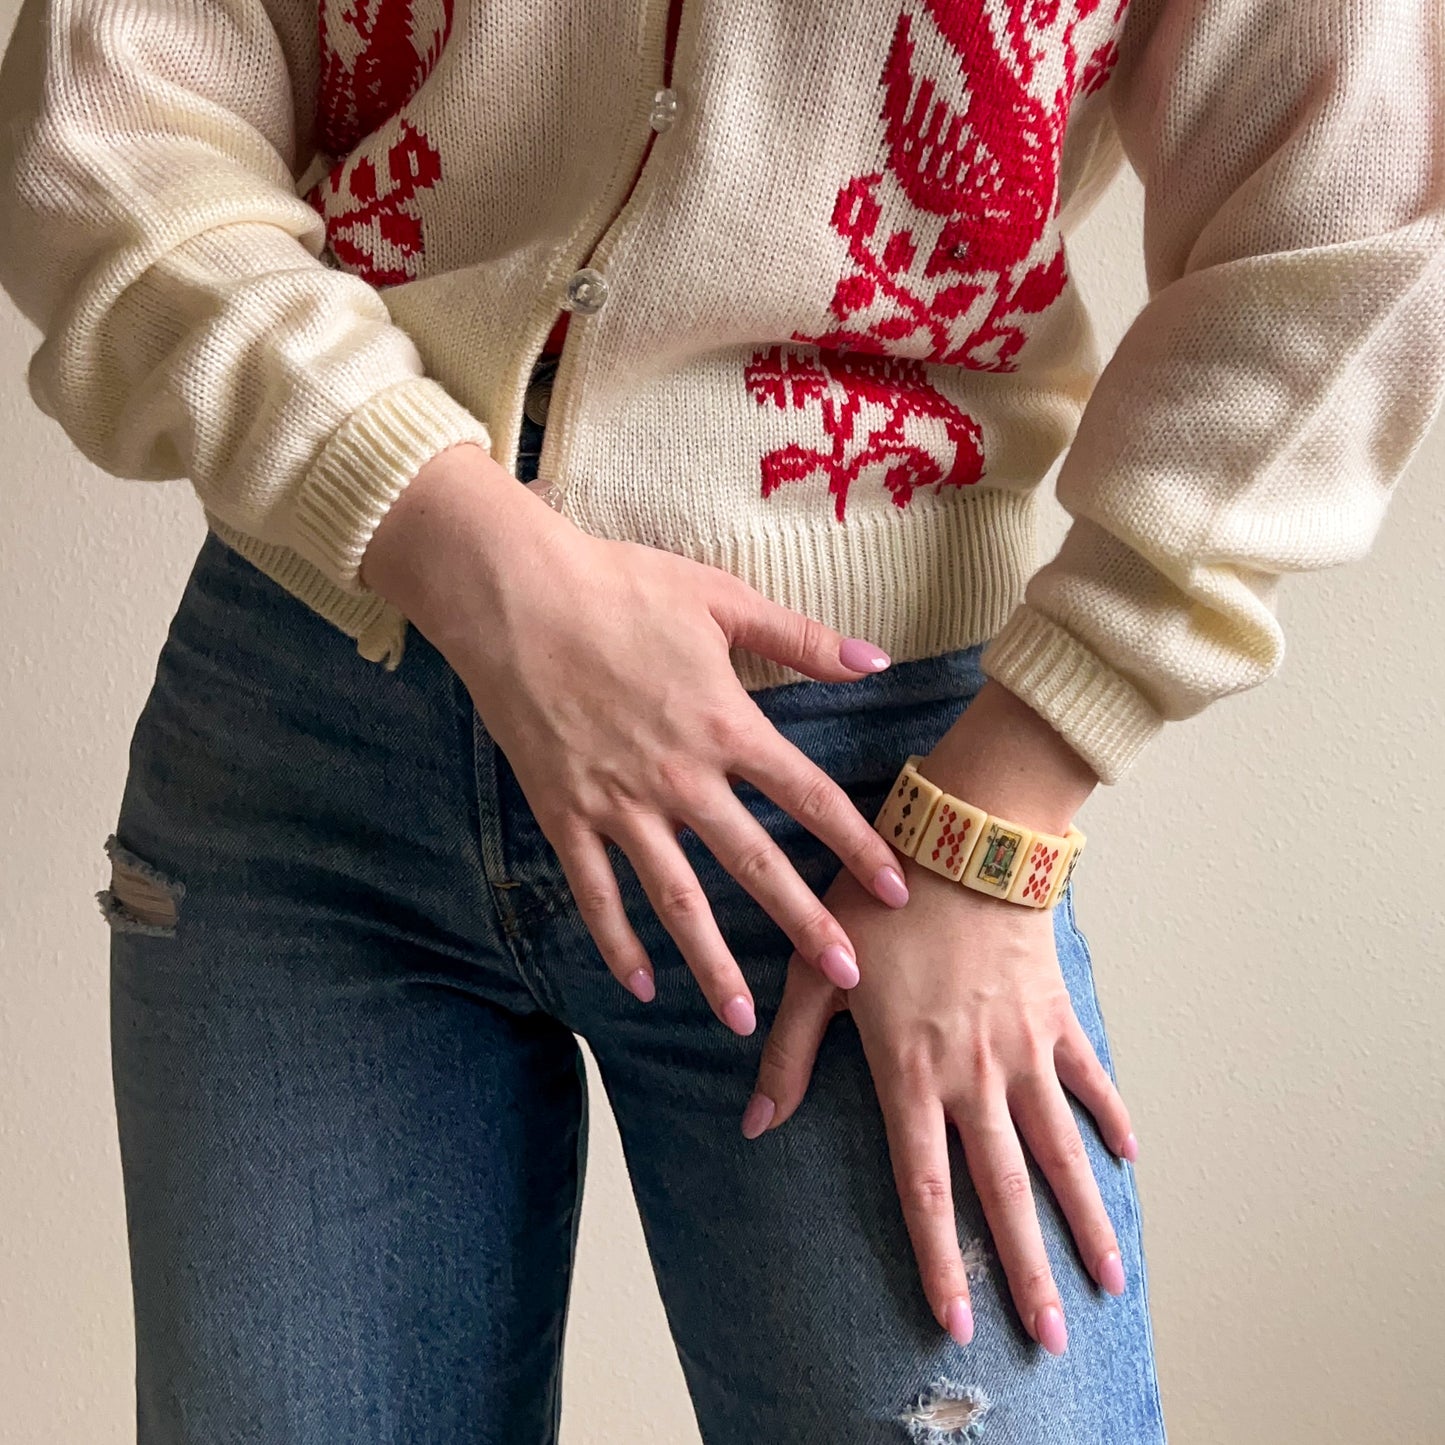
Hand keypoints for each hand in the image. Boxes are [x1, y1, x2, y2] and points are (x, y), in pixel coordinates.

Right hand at [359, 444, 911, 1032]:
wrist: (513, 595)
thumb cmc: (619, 587)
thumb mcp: (720, 598)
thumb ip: (802, 639)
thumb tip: (877, 661)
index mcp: (725, 725)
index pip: (808, 798)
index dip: (857, 846)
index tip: (895, 892)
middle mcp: (679, 778)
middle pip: (754, 866)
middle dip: (805, 926)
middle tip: (845, 980)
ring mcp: (618, 803)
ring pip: (675, 900)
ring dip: (713, 963)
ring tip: (745, 1020)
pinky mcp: (565, 814)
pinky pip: (595, 892)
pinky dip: (616, 942)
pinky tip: (641, 985)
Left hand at [740, 682, 1135, 1352]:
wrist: (964, 835)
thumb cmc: (881, 899)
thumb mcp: (816, 970)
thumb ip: (789, 1053)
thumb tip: (754, 1126)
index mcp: (909, 1071)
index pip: (924, 1186)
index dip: (939, 1258)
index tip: (956, 1322)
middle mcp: (974, 1075)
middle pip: (1004, 1190)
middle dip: (1025, 1270)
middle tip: (1050, 1338)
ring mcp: (1023, 1048)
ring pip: (1060, 1150)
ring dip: (1085, 1218)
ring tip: (1111, 1280)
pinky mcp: (1056, 1013)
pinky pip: (1089, 1078)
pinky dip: (1110, 1117)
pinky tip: (1129, 1160)